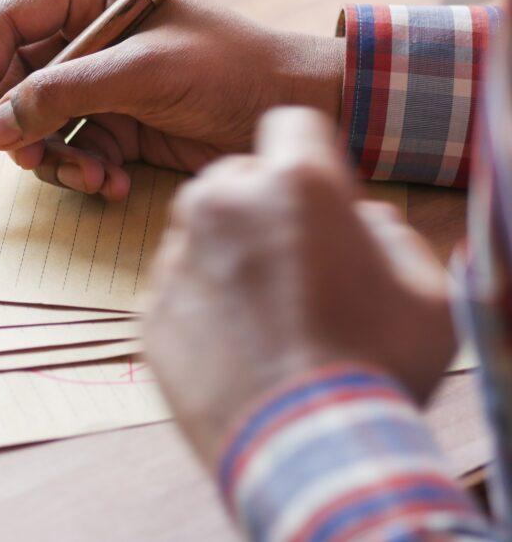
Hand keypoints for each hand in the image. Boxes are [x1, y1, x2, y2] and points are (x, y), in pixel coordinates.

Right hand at [0, 0, 344, 200]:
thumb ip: (64, 94)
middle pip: (14, 80)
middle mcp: (88, 33)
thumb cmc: (231, 70)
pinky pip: (71, 150)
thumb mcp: (143, 73)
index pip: (6, 23)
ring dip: (56, 159)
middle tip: (29, 160)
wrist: (290, 112)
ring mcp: (99, 80)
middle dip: (19, 126)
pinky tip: (114, 183)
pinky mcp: (114, 121)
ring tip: (95, 177)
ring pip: (37, 124)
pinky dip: (84, 173)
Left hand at [143, 107, 455, 468]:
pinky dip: (199, 300)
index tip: (317, 191)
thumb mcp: (425, 293)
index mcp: (295, 184)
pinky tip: (233, 343)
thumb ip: (389, 234)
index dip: (309, 154)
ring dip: (225, 250)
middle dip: (261, 203)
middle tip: (292, 259)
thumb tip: (359, 221)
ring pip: (198, 228)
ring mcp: (176, 257)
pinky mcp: (149, 308)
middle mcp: (221, 205)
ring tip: (263, 310)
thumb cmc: (375, 367)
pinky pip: (175, 283)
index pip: (290, 123)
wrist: (301, 451)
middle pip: (235, 175)